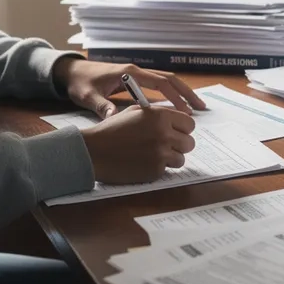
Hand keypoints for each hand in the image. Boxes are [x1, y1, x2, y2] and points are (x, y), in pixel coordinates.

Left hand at [55, 58, 206, 117]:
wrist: (71, 72)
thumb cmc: (80, 83)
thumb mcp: (88, 96)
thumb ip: (102, 107)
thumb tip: (114, 118)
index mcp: (129, 73)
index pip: (159, 83)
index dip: (175, 96)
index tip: (186, 111)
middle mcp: (136, 71)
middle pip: (169, 79)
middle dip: (186, 92)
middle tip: (200, 107)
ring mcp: (136, 74)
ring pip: (166, 81)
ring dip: (180, 92)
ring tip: (194, 107)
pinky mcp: (134, 80)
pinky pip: (157, 85)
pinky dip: (170, 94)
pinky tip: (175, 106)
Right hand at [81, 106, 196, 183]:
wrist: (94, 150)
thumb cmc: (112, 130)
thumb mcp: (136, 112)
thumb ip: (158, 114)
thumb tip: (177, 119)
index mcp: (160, 116)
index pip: (190, 124)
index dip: (183, 129)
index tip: (176, 133)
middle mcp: (164, 134)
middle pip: (189, 143)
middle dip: (179, 145)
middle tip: (166, 146)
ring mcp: (161, 153)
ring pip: (181, 158)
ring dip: (171, 158)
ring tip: (153, 155)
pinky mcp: (155, 170)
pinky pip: (167, 170)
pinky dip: (158, 168)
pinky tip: (144, 162)